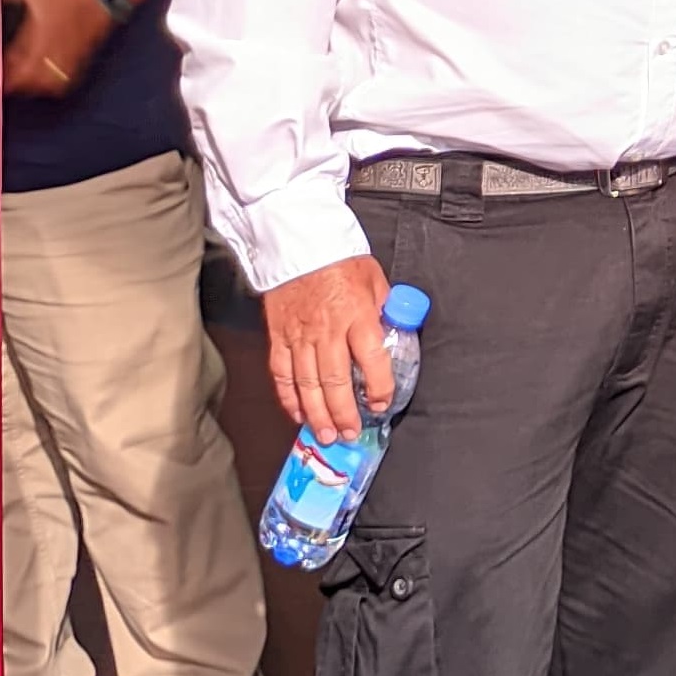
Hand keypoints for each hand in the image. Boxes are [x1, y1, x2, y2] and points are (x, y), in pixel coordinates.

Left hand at [0, 0, 115, 96]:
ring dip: (40, 87)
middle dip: (20, 85)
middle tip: (8, 83)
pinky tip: (52, 75)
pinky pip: (70, 76)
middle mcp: (55, 49)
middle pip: (36, 81)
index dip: (5, 73)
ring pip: (54, 83)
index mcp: (39, 34)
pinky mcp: (84, 52)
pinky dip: (59, 81)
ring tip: (29, 84)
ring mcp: (72, 53)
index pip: (18, 64)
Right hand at [264, 255, 393, 443]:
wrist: (297, 241)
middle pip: (335, 382)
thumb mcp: (375, 281)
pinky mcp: (278, 336)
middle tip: (351, 434)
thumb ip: (384, 310)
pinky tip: (298, 413)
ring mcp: (299, 335)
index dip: (378, 388)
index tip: (381, 403)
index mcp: (357, 315)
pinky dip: (289, 397)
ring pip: (307, 385)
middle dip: (344, 414)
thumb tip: (397, 331)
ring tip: (326, 434)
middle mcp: (327, 330)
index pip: (371, 360)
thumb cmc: (338, 259)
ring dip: (317, 414)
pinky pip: (282, 374)